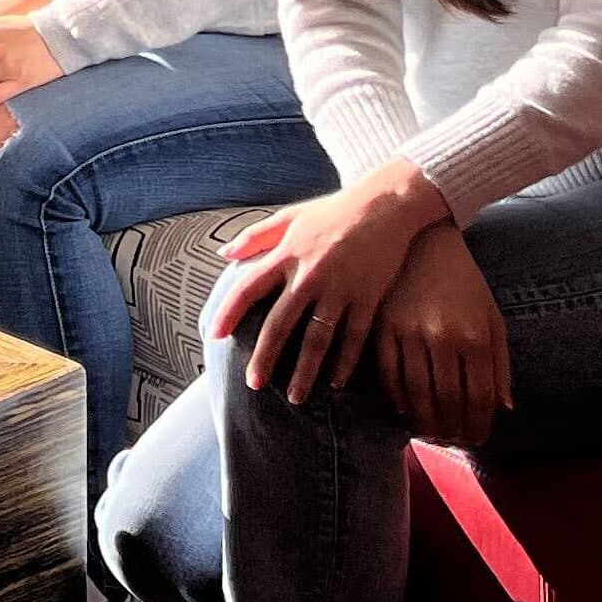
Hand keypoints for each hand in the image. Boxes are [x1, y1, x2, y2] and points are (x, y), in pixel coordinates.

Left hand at [212, 165, 447, 404]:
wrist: (386, 204)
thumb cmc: (333, 211)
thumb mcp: (290, 216)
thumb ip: (256, 236)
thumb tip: (224, 254)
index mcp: (286, 254)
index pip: (248, 288)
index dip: (229, 313)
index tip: (215, 335)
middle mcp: (309, 275)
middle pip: (280, 324)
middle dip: (265, 358)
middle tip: (254, 385)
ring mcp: (340, 289)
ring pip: (318, 340)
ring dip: (305, 371)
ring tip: (296, 397)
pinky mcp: (369, 298)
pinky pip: (354, 338)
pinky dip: (344, 363)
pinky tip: (335, 382)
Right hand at [370, 223, 509, 447]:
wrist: (426, 241)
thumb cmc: (465, 283)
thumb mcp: (493, 317)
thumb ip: (501, 364)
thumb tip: (503, 408)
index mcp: (475, 336)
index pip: (479, 399)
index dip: (478, 426)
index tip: (476, 440)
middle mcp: (443, 337)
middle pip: (448, 401)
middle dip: (452, 430)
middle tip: (452, 441)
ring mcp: (410, 332)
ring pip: (417, 393)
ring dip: (424, 421)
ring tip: (430, 432)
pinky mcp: (383, 325)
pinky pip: (388, 373)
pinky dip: (396, 397)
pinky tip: (404, 408)